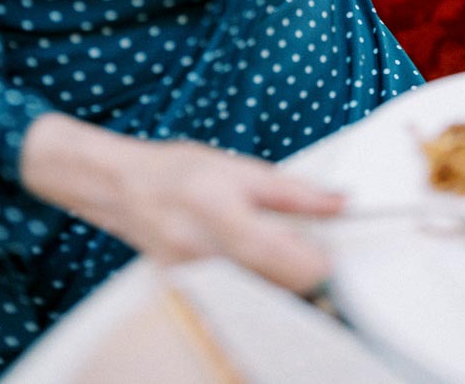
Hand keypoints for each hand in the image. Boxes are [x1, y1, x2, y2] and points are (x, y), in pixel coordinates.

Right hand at [21, 115, 341, 294]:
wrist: (124, 189)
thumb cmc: (179, 171)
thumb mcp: (241, 169)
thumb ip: (294, 191)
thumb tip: (340, 203)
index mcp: (225, 219)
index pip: (291, 263)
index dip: (322, 262)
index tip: (332, 249)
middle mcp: (210, 260)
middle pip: (281, 287)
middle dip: (306, 271)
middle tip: (310, 246)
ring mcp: (199, 283)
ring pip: (263, 296)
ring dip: (282, 277)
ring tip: (278, 247)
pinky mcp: (193, 294)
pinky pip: (240, 295)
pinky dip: (256, 281)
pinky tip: (251, 257)